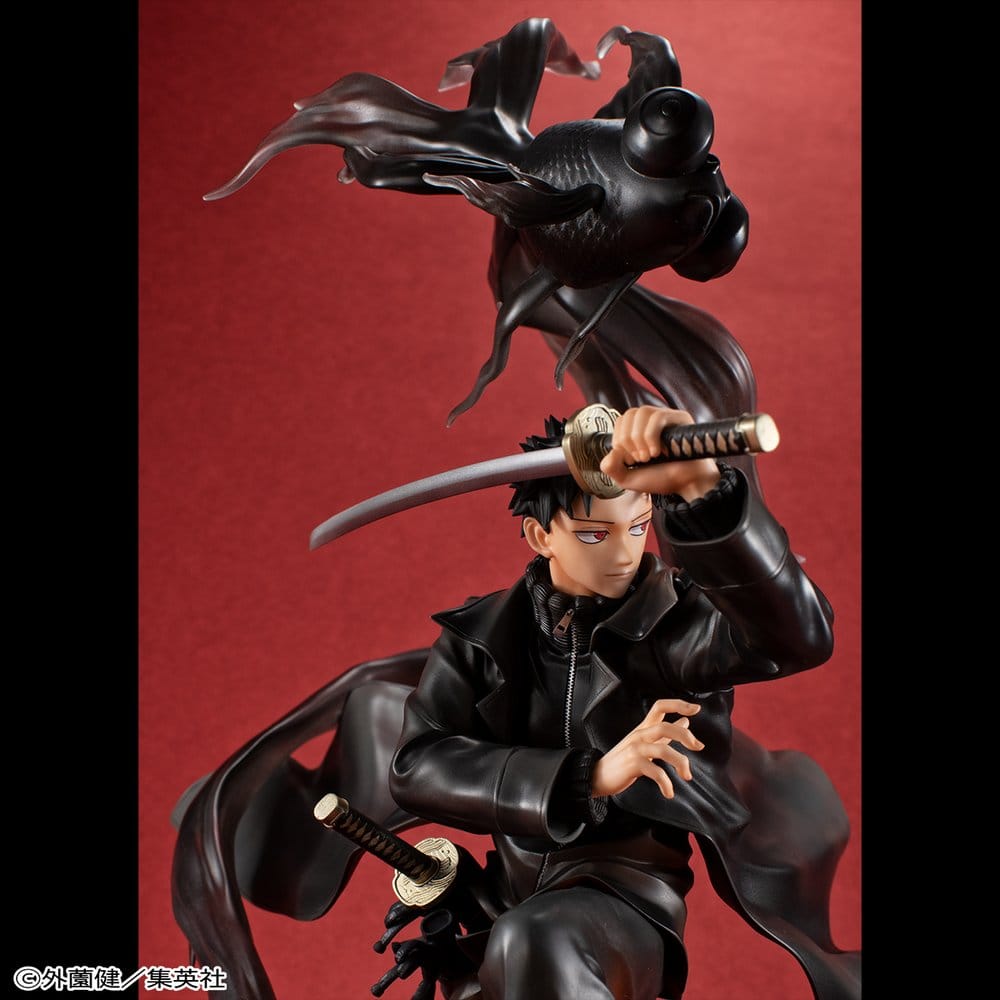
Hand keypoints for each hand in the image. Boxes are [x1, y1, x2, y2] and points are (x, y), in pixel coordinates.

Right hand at [591, 698, 703, 798]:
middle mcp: (640, 735)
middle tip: (698, 747)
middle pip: (665, 726)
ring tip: (687, 776)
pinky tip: (669, 792)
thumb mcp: (645, 743)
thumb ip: (665, 734)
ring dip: (680, 763)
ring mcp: (635, 749)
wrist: (598, 775)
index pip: (660, 707)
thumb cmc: (623, 760)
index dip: (679, 704)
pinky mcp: (632, 765)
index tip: (696, 708)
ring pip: (663, 750)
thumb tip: (685, 722)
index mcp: (644, 728)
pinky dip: (666, 784)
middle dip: (685, 736)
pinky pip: (656, 772)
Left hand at [600, 405, 720, 499]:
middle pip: (629, 414)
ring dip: (639, 438)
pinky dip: (651, 436)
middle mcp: (652, 420)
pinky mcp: (680, 418)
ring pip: (642, 413)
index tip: (630, 460)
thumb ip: (611, 468)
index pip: (621, 420)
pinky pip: (658, 417)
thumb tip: (609, 453)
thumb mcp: (628, 478)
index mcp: (639, 429)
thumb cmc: (661, 478)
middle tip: (640, 460)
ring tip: (648, 456)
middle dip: (628, 441)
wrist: (685, 485)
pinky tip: (657, 452)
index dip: (619, 440)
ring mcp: (667, 417)